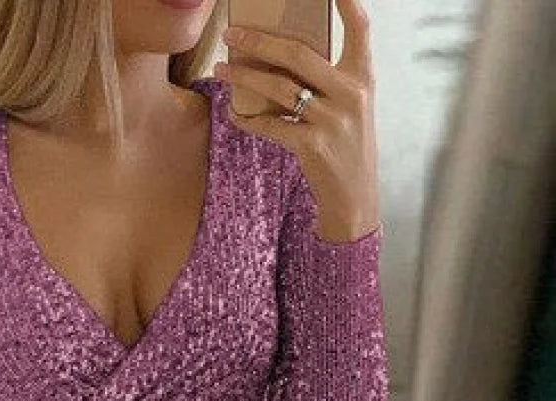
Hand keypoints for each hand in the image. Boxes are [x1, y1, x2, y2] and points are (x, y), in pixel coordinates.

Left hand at [214, 0, 379, 242]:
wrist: (354, 197)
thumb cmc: (347, 147)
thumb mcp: (351, 108)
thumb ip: (329, 81)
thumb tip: (283, 59)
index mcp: (363, 78)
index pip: (361, 29)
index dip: (348, 3)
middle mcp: (350, 94)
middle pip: (299, 54)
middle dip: (260, 41)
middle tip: (232, 33)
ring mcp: (331, 120)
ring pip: (278, 88)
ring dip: (244, 76)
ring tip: (221, 69)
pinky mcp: (312, 145)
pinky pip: (270, 125)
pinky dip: (247, 119)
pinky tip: (233, 113)